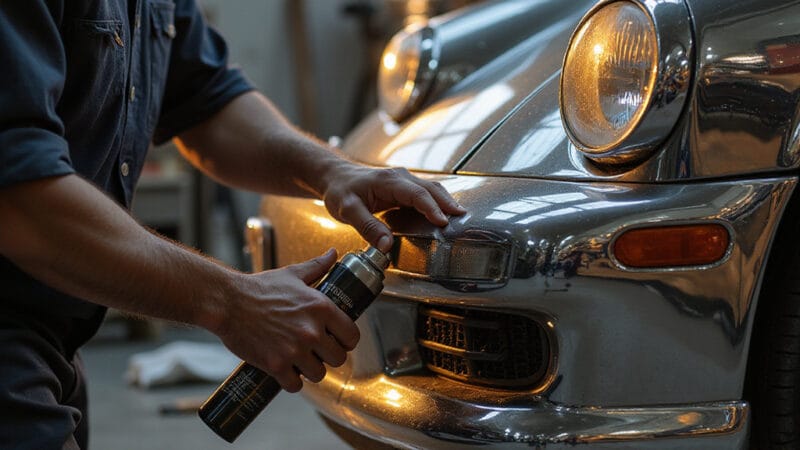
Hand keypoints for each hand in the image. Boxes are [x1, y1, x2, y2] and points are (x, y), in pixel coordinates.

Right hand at [215, 249, 357, 391]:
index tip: (337, 340)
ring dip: (310, 370)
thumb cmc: (260, 287)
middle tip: (316, 352)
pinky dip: (291, 381)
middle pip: (338, 358)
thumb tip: (334, 253)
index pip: (352, 336)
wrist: (227, 302)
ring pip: (318, 374)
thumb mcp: (292, 274)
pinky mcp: (276, 364)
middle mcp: (312, 330)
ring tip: (301, 361)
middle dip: (328, 357)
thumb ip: (317, 266)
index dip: (346, 341)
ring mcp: (294, 349)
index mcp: (321, 308)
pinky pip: (295, 385)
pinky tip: (286, 371)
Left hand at [322, 164, 466, 252]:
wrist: (336, 177)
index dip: (431, 208)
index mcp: (387, 181)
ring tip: (458, 216)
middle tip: (461, 217)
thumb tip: (386, 245)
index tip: (443, 221)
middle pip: (430, 188)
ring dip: (445, 201)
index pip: (416, 194)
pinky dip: (437, 202)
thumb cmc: (341, 191)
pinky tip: (444, 213)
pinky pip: (424, 192)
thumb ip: (368, 227)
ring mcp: (403, 180)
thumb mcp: (348, 211)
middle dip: (446, 202)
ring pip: (430, 188)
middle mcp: (399, 177)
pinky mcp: (404, 187)